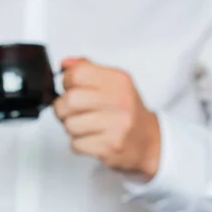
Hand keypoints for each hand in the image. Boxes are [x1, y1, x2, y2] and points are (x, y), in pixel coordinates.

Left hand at [54, 58, 160, 179]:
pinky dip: (79, 143)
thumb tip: (65, 64)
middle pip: (70, 100)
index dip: (66, 82)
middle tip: (71, 111)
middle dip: (62, 108)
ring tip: (84, 126)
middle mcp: (120, 101)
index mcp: (118, 81)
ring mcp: (117, 126)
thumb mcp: (113, 83)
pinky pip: (76, 144)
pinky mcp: (110, 147)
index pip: (77, 74)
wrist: (149, 141)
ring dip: (71, 127)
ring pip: (69, 124)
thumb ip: (88, 70)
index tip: (71, 88)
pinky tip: (92, 138)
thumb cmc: (126, 111)